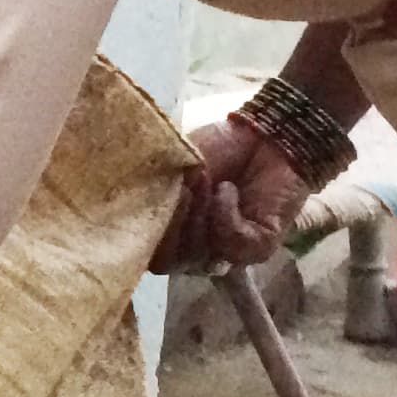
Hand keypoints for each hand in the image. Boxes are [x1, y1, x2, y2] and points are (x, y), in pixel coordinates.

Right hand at [153, 120, 307, 274]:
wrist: (267, 133)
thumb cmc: (215, 149)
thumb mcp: (171, 171)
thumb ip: (152, 198)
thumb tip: (129, 215)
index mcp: (172, 236)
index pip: (147, 257)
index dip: (146, 232)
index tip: (151, 197)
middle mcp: (196, 250)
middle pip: (168, 262)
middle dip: (172, 220)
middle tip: (184, 184)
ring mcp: (227, 253)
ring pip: (199, 256)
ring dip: (199, 214)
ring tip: (206, 180)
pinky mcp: (258, 247)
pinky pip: (232, 243)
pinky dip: (225, 213)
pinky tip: (229, 190)